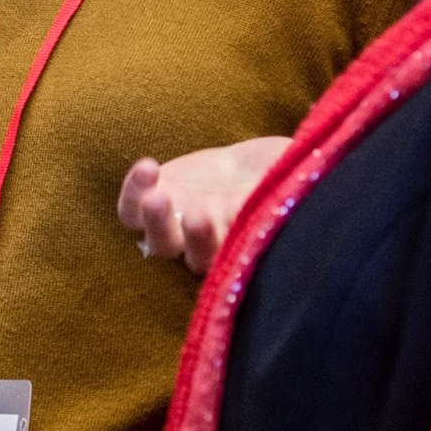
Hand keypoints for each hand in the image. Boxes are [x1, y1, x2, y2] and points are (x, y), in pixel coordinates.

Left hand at [117, 136, 290, 274]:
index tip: (238, 221)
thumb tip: (299, 195)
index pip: (236, 264)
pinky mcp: (153, 201)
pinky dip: (135, 189)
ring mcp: (176, 229)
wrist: (253, 169)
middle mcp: (208, 250)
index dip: (236, 249)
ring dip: (154, 220)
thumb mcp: (295, 185)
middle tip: (198, 211)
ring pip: (157, 240)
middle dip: (194, 237)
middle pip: (193, 258)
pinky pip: (131, 208)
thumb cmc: (283, 181)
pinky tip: (148, 166)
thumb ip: (293, 196)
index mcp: (246, 250)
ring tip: (158, 193)